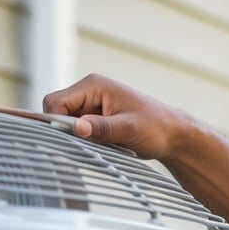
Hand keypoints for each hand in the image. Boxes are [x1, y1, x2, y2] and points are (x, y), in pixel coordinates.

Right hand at [42, 74, 192, 160]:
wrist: (173, 134)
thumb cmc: (156, 127)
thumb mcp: (129, 129)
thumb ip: (101, 128)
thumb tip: (77, 128)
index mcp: (93, 85)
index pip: (55, 102)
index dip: (56, 122)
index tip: (72, 138)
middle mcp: (88, 91)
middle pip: (57, 111)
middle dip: (68, 130)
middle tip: (92, 143)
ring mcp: (91, 104)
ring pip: (66, 122)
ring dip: (79, 136)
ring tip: (104, 142)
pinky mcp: (95, 117)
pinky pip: (79, 129)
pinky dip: (86, 139)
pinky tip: (104, 144)